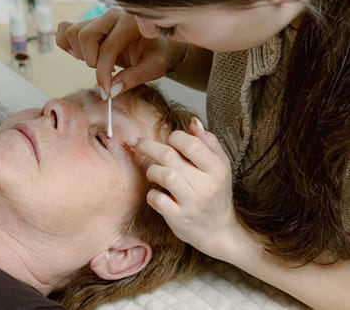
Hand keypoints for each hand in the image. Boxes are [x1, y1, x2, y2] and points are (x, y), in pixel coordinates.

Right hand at [55, 9, 174, 95]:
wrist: (155, 43)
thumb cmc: (156, 53)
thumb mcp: (155, 67)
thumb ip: (135, 77)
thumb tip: (112, 90)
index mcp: (131, 22)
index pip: (108, 47)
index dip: (103, 73)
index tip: (107, 92)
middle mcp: (112, 16)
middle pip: (85, 35)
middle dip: (92, 61)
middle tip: (105, 72)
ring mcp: (98, 18)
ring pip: (73, 32)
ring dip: (81, 54)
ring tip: (97, 62)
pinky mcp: (87, 25)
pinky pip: (64, 30)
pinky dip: (67, 45)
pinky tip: (83, 55)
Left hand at [129, 118, 240, 260]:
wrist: (220, 231)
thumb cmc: (216, 193)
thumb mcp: (220, 166)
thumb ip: (208, 142)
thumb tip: (193, 122)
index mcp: (217, 168)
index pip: (191, 143)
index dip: (174, 138)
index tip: (168, 141)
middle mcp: (206, 185)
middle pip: (170, 156)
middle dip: (147, 146)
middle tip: (135, 143)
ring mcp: (192, 203)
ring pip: (164, 175)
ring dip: (152, 171)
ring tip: (153, 174)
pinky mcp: (180, 219)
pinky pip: (158, 200)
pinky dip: (152, 194)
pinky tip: (156, 194)